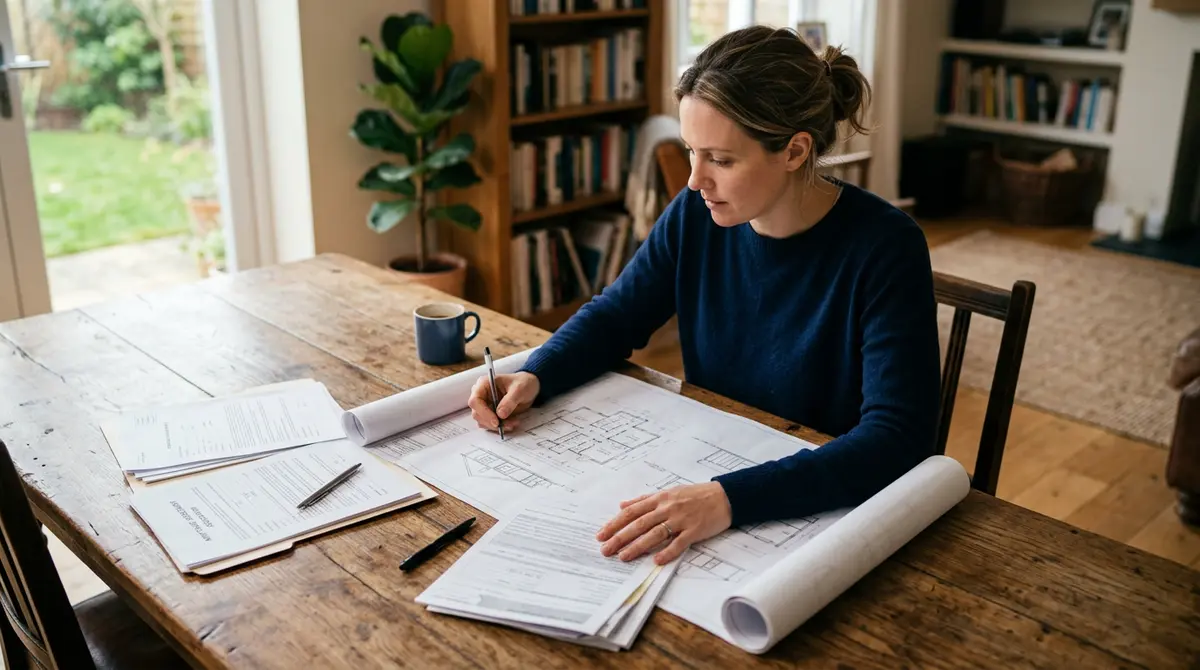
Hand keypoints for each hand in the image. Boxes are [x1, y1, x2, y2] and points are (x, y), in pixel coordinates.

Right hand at [468, 371, 539, 432]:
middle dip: (492, 422)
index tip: (496, 421)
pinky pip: (490, 425)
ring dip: (497, 426)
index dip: (483, 412)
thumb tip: (500, 414)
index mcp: (484, 384)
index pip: (475, 401)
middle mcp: (481, 395)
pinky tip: (512, 423)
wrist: (528, 388)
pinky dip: (501, 427)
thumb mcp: (519, 389)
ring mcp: (485, 405)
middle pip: (477, 414)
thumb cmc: (522, 383)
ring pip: (483, 422)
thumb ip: (509, 401)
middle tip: (508, 425)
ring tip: (513, 423)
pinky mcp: (490, 414)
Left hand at [596, 482, 732, 564]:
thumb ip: (644, 500)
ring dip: (637, 546)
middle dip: (620, 537)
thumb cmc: (695, 495)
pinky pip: (679, 543)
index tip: (601, 535)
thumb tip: (622, 505)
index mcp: (660, 499)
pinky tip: (656, 560)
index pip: (632, 512)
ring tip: (623, 557)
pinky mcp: (695, 530)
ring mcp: (681, 519)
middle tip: (605, 550)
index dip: (614, 524)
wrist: (724, 496)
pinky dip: (667, 551)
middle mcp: (668, 508)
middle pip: (639, 524)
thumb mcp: (668, 492)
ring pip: (655, 533)